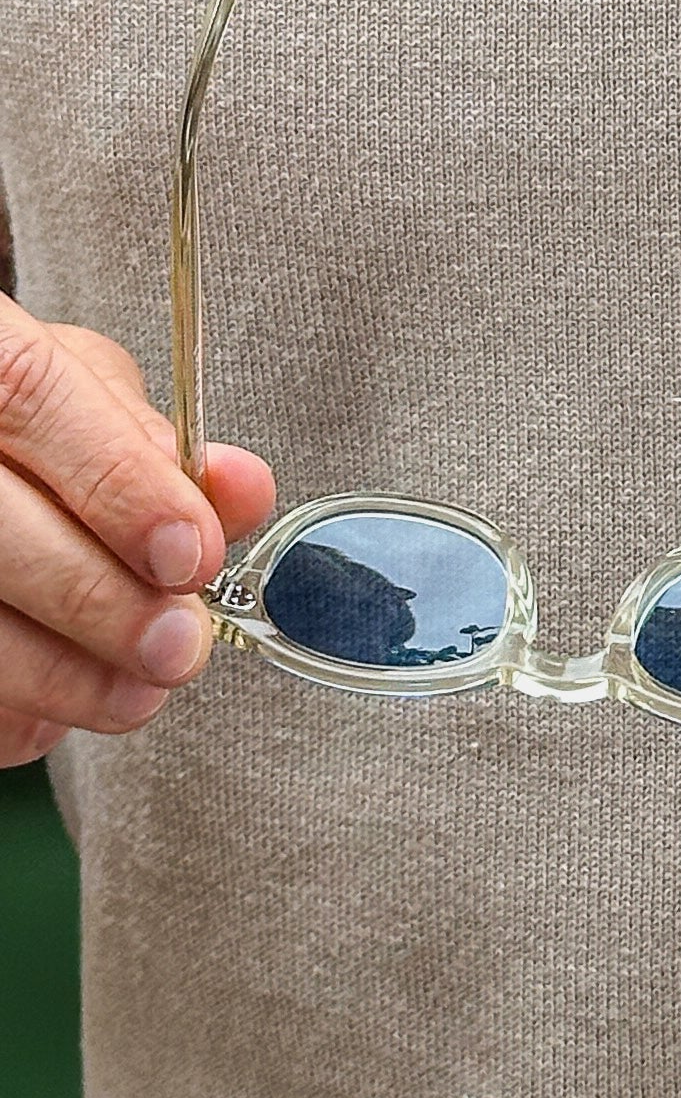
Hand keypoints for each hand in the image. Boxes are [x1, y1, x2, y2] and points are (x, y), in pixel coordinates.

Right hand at [0, 299, 274, 767]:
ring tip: (138, 691)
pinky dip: (13, 706)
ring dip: (60, 674)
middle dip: (101, 603)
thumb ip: (160, 443)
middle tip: (179, 646)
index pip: (35, 400)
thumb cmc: (26, 414)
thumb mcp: (88, 391)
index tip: (192, 556)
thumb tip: (241, 492)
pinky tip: (59, 700)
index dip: (118, 486)